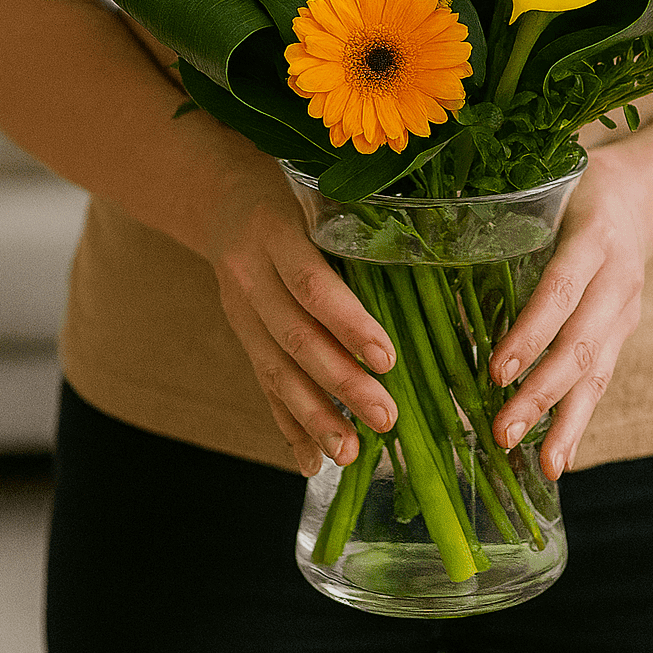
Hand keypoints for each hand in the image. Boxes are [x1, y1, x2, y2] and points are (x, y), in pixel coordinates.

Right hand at [204, 164, 399, 475]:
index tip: (388, 358)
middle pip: (296, 338)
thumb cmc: (290, 189)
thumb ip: (359, 223)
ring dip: (313, 418)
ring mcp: (238, 310)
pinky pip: (262, 384)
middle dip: (342, 384)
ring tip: (350, 454)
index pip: (312, 285)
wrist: (216, 196)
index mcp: (274, 233)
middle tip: (388, 419)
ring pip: (275, 371)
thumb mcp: (317, 190)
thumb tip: (436, 255)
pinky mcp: (239, 335)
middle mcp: (249, 275)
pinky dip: (286, 426)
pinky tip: (310, 463)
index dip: (349, 324)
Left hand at [488, 143, 652, 479]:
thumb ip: (504, 220)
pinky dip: (578, 421)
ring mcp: (625, 312)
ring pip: (598, 372)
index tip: (497, 371)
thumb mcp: (546, 187)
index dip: (532, 332)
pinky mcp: (624, 334)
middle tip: (502, 431)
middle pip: (581, 343)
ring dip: (565, 422)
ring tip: (542, 467)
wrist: (644, 196)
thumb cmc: (575, 187)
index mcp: (594, 236)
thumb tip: (429, 256)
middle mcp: (617, 278)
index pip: (562, 290)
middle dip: (541, 392)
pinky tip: (558, 459)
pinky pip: (602, 382)